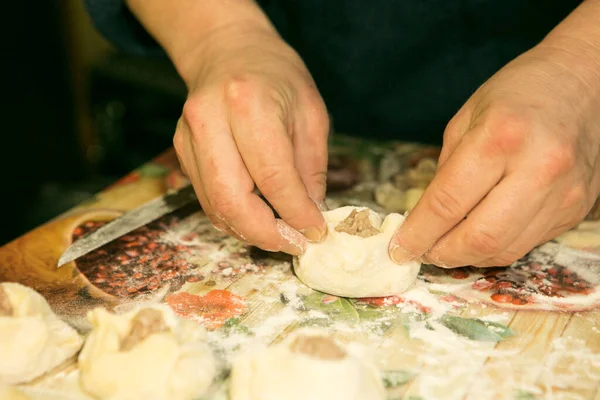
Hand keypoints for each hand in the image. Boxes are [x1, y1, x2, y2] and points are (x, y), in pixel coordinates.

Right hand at [173, 25, 328, 254]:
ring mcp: (187, 136)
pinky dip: (232, 216)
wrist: (227, 49)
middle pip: (232, 199)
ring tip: (279, 234)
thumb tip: (310, 215)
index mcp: (249, 104)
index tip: (316, 231)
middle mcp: (210, 120)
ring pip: (214, 205)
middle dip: (265, 234)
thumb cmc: (276, 76)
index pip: (273, 177)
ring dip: (248, 230)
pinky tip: (256, 217)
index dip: (297, 213)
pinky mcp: (179, 149)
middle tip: (293, 244)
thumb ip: (311, 167)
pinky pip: (206, 197)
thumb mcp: (310, 113)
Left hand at [390, 40, 599, 267]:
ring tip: (448, 246)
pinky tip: (481, 232)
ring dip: (468, 257)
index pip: (447, 203)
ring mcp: (563, 193)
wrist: (585, 81)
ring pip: (505, 250)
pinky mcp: (576, 209)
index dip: (417, 233)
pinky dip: (496, 247)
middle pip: (480, 238)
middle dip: (443, 255)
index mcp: (500, 137)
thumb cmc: (518, 93)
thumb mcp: (465, 119)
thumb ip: (445, 171)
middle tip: (424, 252)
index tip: (399, 248)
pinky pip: (527, 243)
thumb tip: (426, 219)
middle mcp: (538, 169)